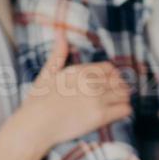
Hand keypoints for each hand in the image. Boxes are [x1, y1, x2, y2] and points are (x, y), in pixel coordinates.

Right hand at [17, 31, 131, 152]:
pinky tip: (116, 114)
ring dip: (122, 99)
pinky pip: (125, 109)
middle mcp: (90, 82)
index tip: (108, 85)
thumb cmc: (37, 102)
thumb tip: (60, 33)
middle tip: (113, 98)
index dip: (112, 77)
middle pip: (119, 81)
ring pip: (124, 94)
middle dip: (118, 88)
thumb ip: (58, 54)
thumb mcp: (46, 73)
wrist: (34, 126)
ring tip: (115, 105)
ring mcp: (96, 99)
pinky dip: (124, 111)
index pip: (109, 68)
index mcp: (79, 70)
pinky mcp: (100, 116)